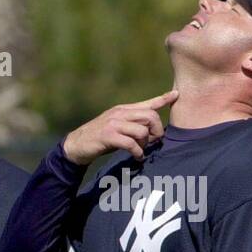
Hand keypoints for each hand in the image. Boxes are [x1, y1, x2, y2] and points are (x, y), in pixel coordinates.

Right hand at [62, 90, 178, 163]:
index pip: (147, 103)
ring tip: (141, 150)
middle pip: (150, 116)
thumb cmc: (98, 139)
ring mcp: (113, 124)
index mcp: (122, 110)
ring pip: (142, 130)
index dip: (163, 99)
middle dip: (157, 131)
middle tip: (154, 142)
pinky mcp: (108, 136)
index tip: (176, 94)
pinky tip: (137, 156)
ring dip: (146, 143)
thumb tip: (150, 131)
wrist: (75, 146)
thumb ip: (131, 125)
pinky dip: (137, 151)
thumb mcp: (115, 127)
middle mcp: (119, 113)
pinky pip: (131, 143)